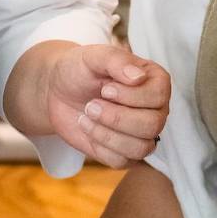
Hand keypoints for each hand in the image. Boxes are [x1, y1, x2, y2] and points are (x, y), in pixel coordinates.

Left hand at [43, 43, 170, 166]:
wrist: (58, 90)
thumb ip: (117, 60)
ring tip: (87, 116)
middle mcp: (155, 109)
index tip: (105, 89)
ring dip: (106, 134)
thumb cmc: (79, 69)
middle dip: (116, 117)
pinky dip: (100, 147)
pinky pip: (122, 161)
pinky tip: (88, 128)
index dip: (130, 97)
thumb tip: (139, 77)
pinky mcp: (125, 152)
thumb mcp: (93, 56)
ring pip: (140, 148)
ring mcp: (142, 133)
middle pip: (152, 125)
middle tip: (91, 105)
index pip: (159, 96)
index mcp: (155, 82)